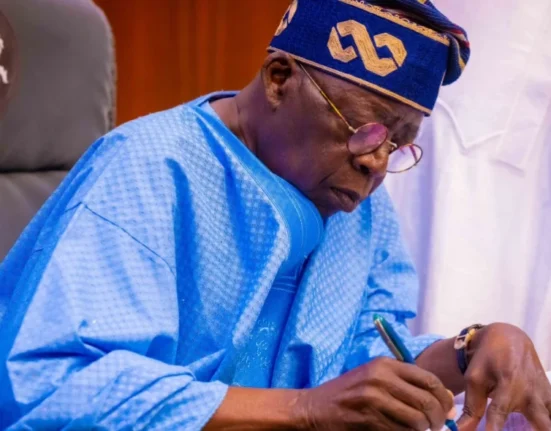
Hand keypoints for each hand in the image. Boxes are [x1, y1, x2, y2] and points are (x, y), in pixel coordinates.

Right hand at [299, 356, 455, 429]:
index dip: (444, 398)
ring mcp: (373, 399)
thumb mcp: (375, 378)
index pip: (429, 379)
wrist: (315, 408)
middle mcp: (380, 378)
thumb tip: (446, 400)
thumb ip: (406, 384)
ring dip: (424, 430)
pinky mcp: (368, 420)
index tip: (446, 409)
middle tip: (436, 426)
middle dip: (438, 419)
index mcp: (385, 364)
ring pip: (417, 420)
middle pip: (427, 401)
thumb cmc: (348, 393)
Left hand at [457, 323, 550, 430]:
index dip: (493, 430)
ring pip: (550, 422)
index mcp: (508, 385)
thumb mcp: (474, 378)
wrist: (509, 339)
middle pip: (541, 424)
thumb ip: (472, 408)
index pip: (499, 414)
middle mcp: (531, 393)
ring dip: (542, 427)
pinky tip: (539, 425)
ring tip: (531, 428)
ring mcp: (545, 396)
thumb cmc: (487, 360)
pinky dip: (547, 422)